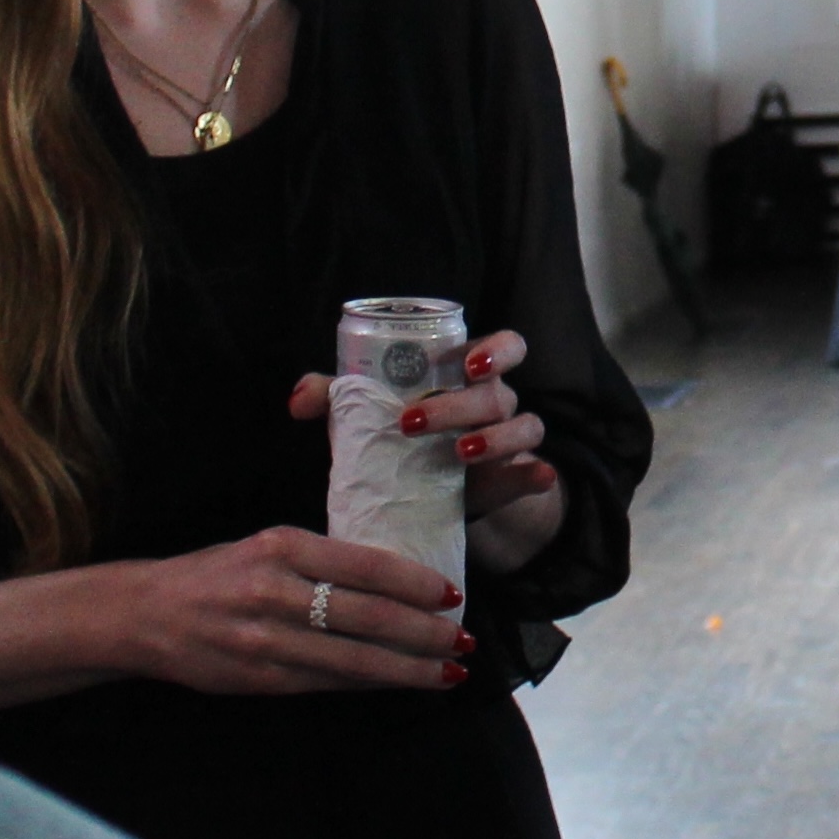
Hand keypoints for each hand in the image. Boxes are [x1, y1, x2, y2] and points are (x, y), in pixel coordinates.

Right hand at [118, 524, 468, 696]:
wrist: (145, 614)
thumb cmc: (217, 573)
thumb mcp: (268, 545)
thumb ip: (323, 559)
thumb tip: (395, 578)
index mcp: (284, 547)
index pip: (367, 566)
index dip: (416, 583)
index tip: (452, 594)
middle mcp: (277, 592)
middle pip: (369, 617)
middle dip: (425, 633)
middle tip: (464, 640)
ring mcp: (267, 640)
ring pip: (354, 659)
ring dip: (408, 669)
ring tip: (449, 672)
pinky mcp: (260, 678)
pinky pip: (328, 682)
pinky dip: (370, 684)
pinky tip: (399, 684)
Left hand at [288, 330, 564, 576]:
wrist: (437, 493)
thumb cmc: (403, 436)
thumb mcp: (373, 414)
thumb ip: (338, 398)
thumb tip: (299, 399)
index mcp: (471, 376)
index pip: (505, 346)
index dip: (495, 350)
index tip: (466, 363)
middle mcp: (497, 402)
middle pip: (498, 393)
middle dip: (458, 405)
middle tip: (411, 422)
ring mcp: (510, 441)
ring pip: (525, 427)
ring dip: (496, 439)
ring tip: (458, 455)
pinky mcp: (513, 479)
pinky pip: (538, 472)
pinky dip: (536, 474)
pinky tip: (533, 475)